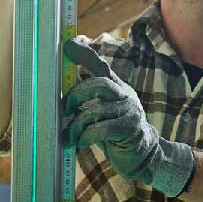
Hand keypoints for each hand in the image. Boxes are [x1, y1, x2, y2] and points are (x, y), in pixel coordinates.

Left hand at [60, 40, 194, 197]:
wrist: (145, 157)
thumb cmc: (115, 135)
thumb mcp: (101, 114)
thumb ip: (87, 102)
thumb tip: (57, 97)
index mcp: (116, 88)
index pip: (100, 66)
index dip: (84, 54)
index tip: (67, 44)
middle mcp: (125, 95)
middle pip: (99, 83)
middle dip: (76, 94)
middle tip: (64, 109)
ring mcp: (130, 111)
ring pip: (97, 109)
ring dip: (77, 123)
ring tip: (70, 136)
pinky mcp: (131, 129)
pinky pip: (103, 128)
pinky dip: (86, 135)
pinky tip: (81, 142)